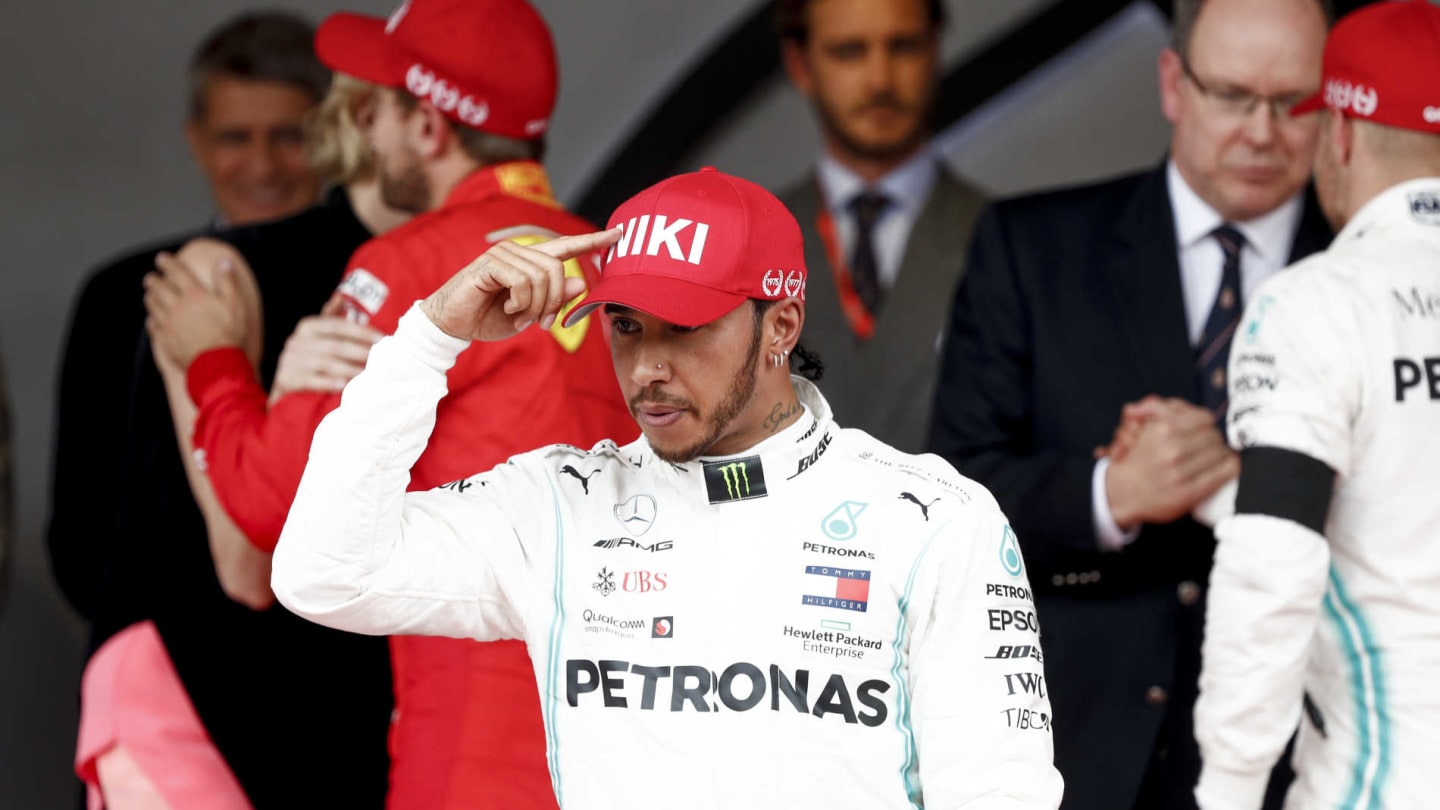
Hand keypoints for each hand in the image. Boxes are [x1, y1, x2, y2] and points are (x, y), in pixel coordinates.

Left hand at [144, 239, 260, 370]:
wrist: (217, 362)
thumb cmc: (229, 332)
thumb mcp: (234, 304)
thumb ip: (227, 281)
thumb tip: (224, 261)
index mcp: (194, 294)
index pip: (177, 273)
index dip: (168, 263)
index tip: (162, 258)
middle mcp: (177, 306)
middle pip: (160, 288)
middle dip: (154, 280)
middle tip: (151, 277)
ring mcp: (169, 324)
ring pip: (154, 306)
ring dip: (150, 298)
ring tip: (149, 294)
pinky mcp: (166, 340)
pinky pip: (154, 327)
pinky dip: (152, 321)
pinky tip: (152, 321)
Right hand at [270, 293, 381, 401]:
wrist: (283, 384)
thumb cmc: (308, 357)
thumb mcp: (318, 334)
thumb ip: (331, 317)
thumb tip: (341, 295)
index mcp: (308, 326)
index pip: (337, 325)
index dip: (360, 331)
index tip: (381, 338)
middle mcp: (297, 341)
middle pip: (334, 345)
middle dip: (359, 352)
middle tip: (380, 359)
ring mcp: (290, 361)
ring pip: (325, 363)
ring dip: (349, 369)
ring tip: (368, 374)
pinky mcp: (286, 380)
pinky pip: (310, 380)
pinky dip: (327, 383)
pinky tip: (343, 385)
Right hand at [420, 229, 620, 341]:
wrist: (453, 325)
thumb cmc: (489, 317)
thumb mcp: (530, 314)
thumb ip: (556, 299)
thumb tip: (581, 283)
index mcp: (531, 261)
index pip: (567, 246)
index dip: (594, 241)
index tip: (619, 233)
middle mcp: (520, 251)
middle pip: (559, 269)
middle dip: (555, 302)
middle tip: (542, 324)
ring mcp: (504, 253)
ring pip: (542, 277)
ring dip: (535, 307)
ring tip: (519, 317)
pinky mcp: (490, 263)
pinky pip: (522, 282)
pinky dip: (520, 303)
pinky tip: (507, 308)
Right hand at [1105, 397, 1238, 527]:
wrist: (1121, 494)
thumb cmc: (1134, 462)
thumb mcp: (1138, 426)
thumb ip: (1156, 408)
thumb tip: (1180, 405)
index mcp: (1161, 429)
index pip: (1204, 418)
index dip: (1205, 423)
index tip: (1204, 429)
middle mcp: (1171, 448)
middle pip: (1213, 435)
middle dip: (1213, 438)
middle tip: (1208, 444)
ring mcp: (1180, 471)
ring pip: (1220, 452)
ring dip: (1221, 453)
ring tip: (1214, 456)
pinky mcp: (1189, 492)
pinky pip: (1224, 473)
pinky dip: (1230, 467)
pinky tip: (1227, 465)